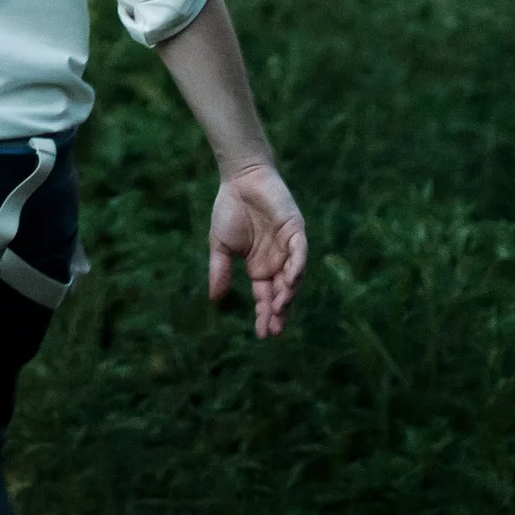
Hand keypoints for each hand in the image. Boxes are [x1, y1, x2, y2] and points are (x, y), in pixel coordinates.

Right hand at [208, 163, 306, 337]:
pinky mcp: (295, 230)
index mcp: (260, 268)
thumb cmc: (230, 209)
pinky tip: (290, 281)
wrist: (239, 179)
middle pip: (282, 293)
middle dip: (279, 313)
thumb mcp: (220, 245)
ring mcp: (288, 247)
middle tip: (274, 330)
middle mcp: (277, 262)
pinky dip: (297, 267)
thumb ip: (219, 271)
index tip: (262, 335)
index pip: (265, 298)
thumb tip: (214, 300)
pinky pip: (300, 253)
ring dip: (288, 294)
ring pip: (294, 277)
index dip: (265, 315)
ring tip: (280, 310)